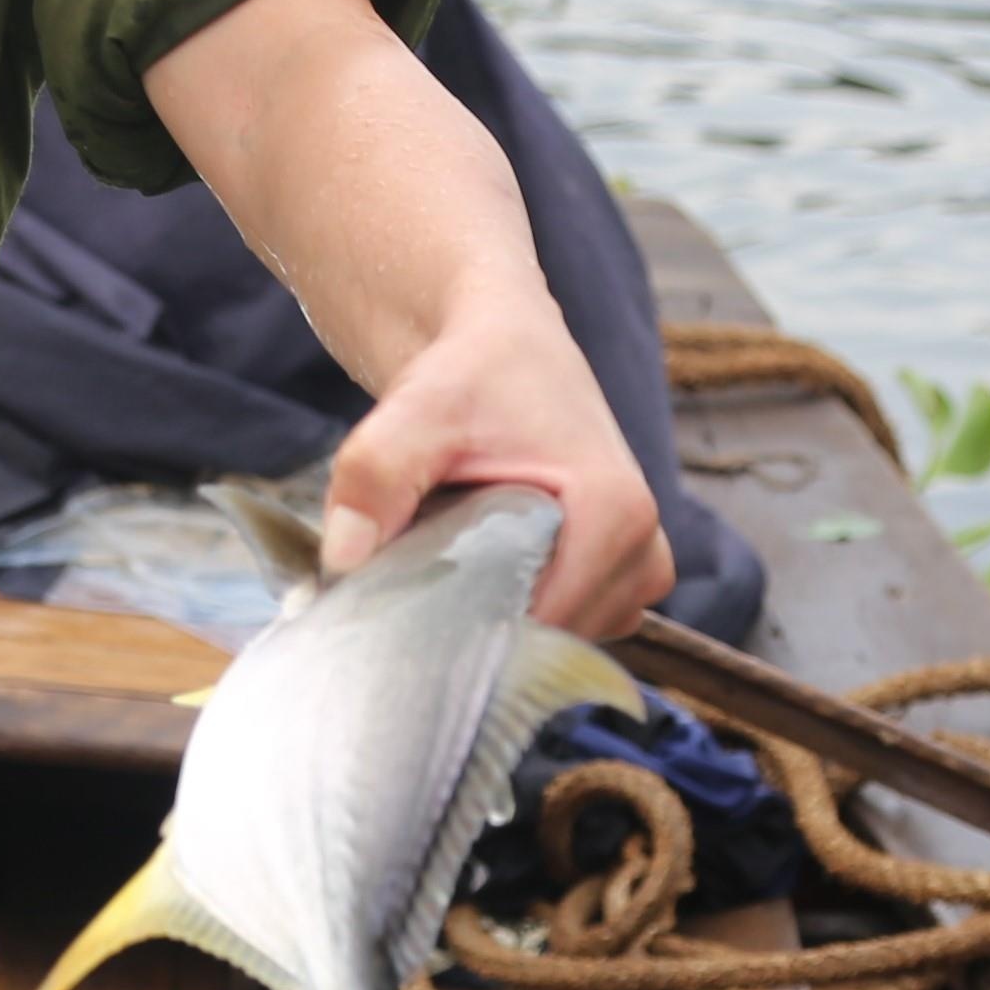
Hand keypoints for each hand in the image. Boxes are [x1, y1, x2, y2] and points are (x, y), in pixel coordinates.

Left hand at [322, 283, 675, 635]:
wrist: (505, 347)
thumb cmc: (472, 375)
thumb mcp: (417, 412)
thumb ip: (376, 474)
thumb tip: (344, 560)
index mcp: (617, 512)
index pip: (546, 627)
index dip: (474, 634)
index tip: (416, 621)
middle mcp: (645, 549)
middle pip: (557, 642)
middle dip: (489, 629)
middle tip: (427, 588)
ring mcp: (642, 569)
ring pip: (566, 642)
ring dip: (509, 622)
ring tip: (459, 568)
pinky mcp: (626, 576)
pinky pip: (577, 629)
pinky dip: (530, 613)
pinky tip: (487, 571)